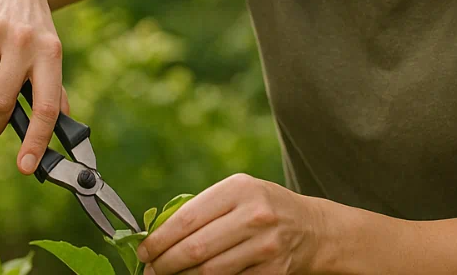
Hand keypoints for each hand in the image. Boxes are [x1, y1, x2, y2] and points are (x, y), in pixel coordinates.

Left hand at [138, 174, 322, 274]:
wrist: (313, 229)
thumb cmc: (264, 208)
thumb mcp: (239, 194)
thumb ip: (204, 209)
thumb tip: (156, 235)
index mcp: (239, 189)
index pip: (187, 218)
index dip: (159, 240)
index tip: (143, 252)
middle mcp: (254, 215)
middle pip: (195, 248)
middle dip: (165, 264)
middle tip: (150, 271)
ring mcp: (266, 245)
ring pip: (209, 271)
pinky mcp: (273, 272)